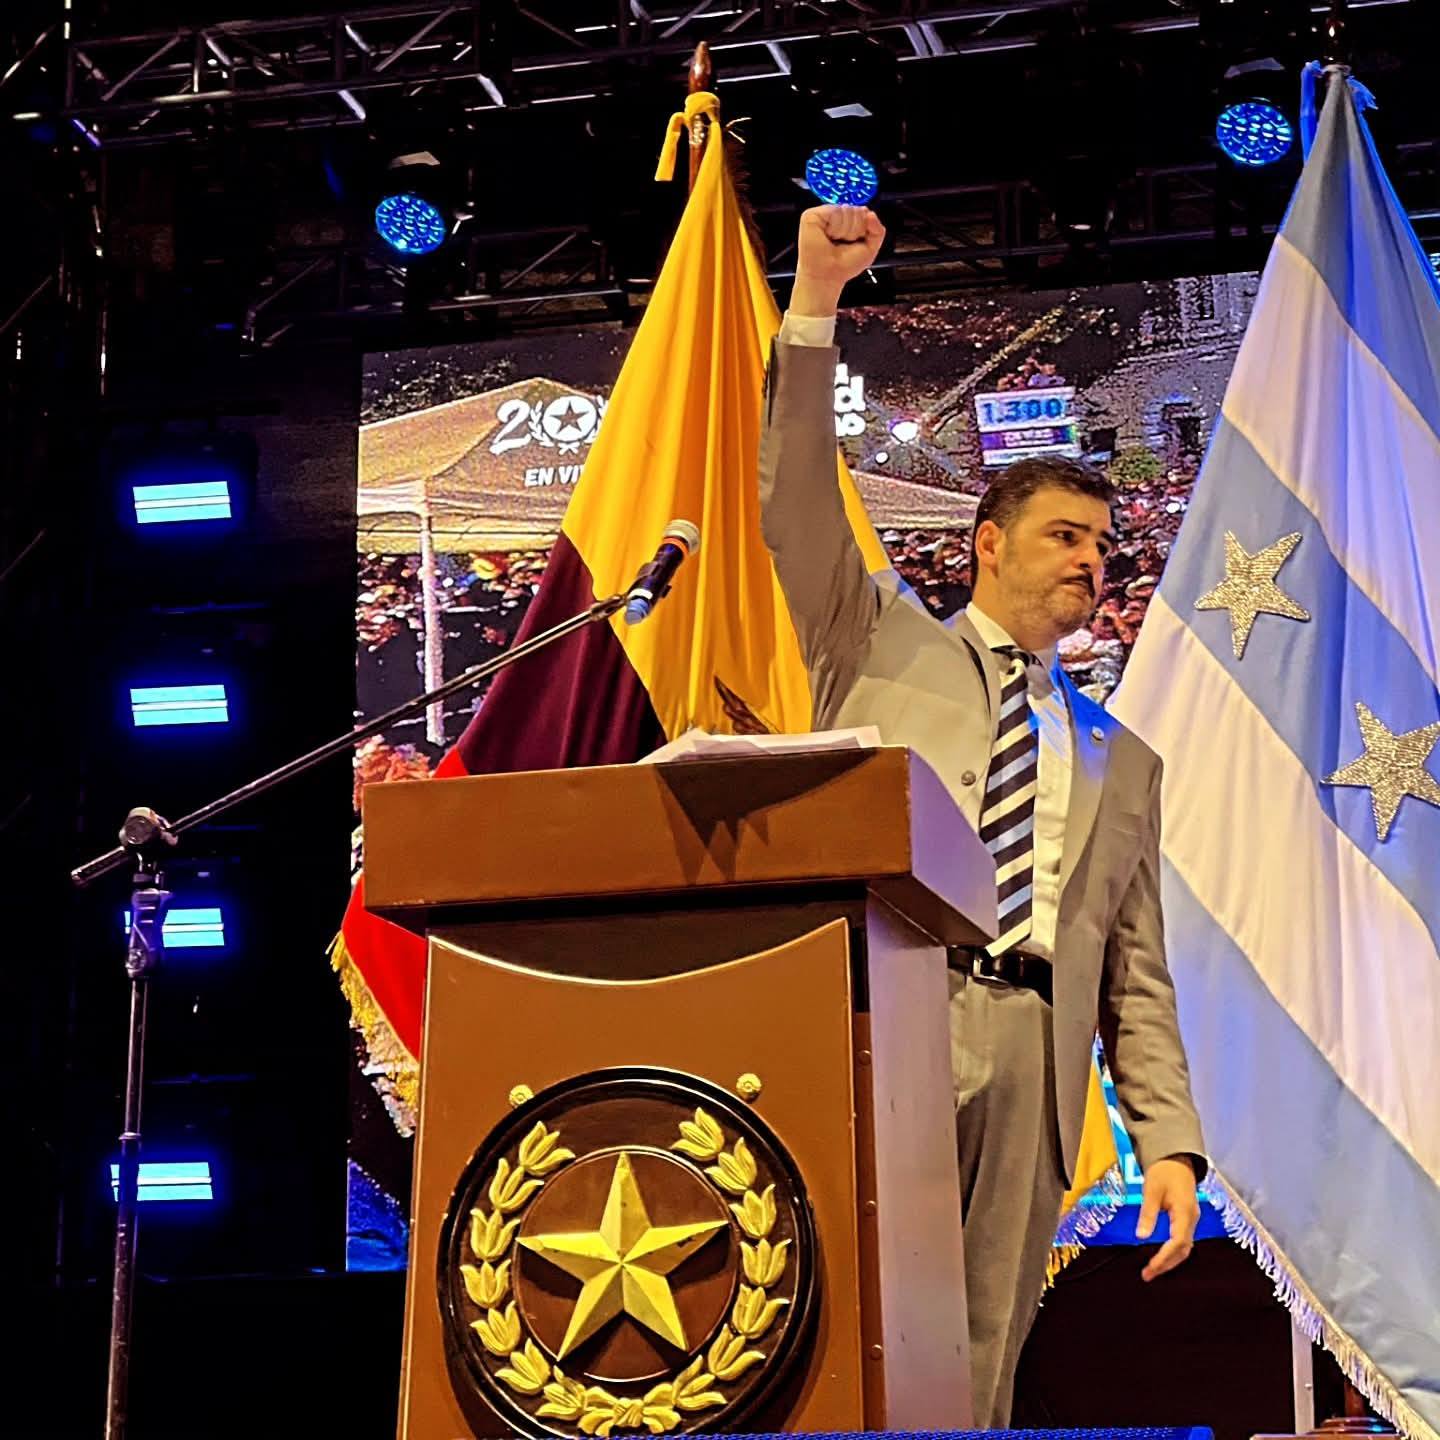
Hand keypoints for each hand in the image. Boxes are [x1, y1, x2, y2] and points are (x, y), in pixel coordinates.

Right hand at [790, 205, 886, 316]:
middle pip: (857, 210)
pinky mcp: (811, 216)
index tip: (855, 241)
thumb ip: (878, 230)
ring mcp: (824, 214)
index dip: (864, 228)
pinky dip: (835, 228)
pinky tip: (828, 236)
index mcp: (848, 220)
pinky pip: (834, 212)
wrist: (828, 277)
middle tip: (844, 243)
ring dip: (845, 232)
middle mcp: (836, 215)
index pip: (864, 211)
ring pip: (846, 210)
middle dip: (855, 230)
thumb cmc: (844, 265)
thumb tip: (870, 214)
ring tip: (835, 241)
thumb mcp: (871, 248)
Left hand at [1136, 1155, 1199, 1281]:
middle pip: (1183, 1249)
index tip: (1151, 1267)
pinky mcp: (1188, 1218)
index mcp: (1185, 1212)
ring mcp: (1192, 1219)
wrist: (1176, 1159)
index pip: (1178, 1242)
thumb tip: (1140, 1236)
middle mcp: (1192, 1219)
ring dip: (1170, 1260)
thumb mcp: (1151, 1190)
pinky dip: (1173, 1251)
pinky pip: (1183, 1240)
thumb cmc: (1163, 1172)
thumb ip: (1148, 1214)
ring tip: (1153, 1270)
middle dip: (1166, 1264)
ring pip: (1185, 1247)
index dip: (1165, 1257)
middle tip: (1148, 1275)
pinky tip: (1162, 1256)